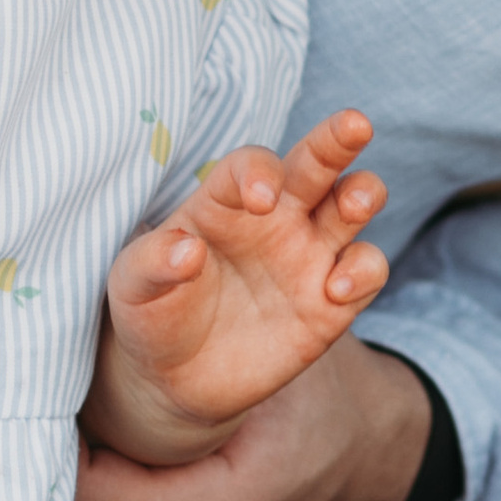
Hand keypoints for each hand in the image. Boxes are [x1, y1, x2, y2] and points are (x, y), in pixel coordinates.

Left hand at [68, 336, 433, 500]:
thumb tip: (128, 268)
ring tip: (52, 409)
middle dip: (44, 454)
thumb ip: (202, 328)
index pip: (79, 496)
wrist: (386, 456)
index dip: (45, 431)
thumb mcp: (277, 352)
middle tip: (32, 387)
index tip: (34, 375)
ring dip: (60, 479)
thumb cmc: (332, 400)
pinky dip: (91, 499)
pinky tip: (86, 445)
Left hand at [91, 110, 388, 462]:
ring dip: (364, 193)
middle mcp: (276, 217)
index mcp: (226, 200)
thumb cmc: (153, 313)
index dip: (259, 172)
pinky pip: (366, 270)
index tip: (259, 200)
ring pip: (353, 202)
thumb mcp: (134, 288)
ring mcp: (308, 255)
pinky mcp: (332, 301)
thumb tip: (186, 247)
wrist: (175, 376)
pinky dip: (363, 271)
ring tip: (354, 205)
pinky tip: (336, 290)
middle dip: (337, 139)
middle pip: (317, 162)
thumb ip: (153, 264)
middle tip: (354, 124)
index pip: (252, 165)